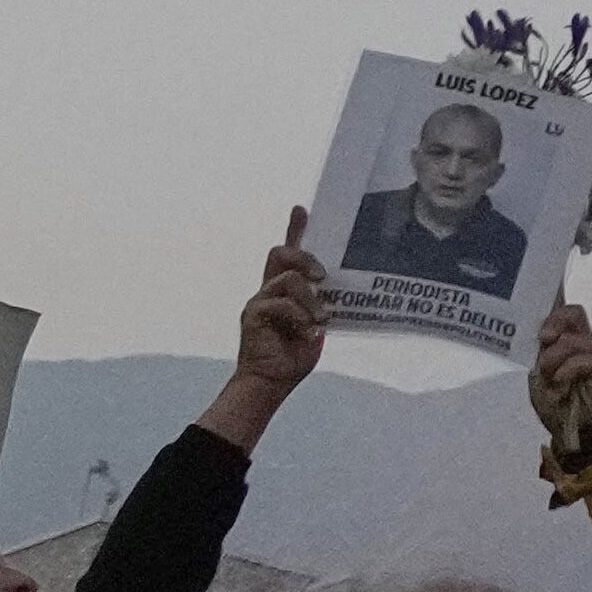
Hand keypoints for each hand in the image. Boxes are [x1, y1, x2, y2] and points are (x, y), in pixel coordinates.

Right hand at [227, 215, 333, 408]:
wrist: (270, 382)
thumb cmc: (292, 356)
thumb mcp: (315, 326)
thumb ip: (322, 305)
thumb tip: (338, 291)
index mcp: (284, 291)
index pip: (287, 255)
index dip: (294, 230)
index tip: (301, 210)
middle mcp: (268, 290)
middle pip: (280, 253)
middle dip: (305, 257)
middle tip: (324, 277)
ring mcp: (259, 300)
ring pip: (288, 279)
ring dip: (310, 299)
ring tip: (318, 321)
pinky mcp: (253, 314)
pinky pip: (281, 303)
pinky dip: (299, 316)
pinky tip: (306, 332)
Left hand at [529, 306, 591, 466]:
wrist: (571, 430)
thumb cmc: (556, 406)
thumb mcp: (539, 375)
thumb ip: (542, 352)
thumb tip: (543, 333)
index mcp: (567, 345)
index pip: (566, 316)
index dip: (555, 305)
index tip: (541, 302)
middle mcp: (585, 345)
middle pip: (574, 312)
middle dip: (554, 321)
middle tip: (544, 338)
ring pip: (571, 339)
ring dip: (553, 359)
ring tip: (550, 377)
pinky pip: (583, 357)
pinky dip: (566, 370)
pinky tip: (562, 382)